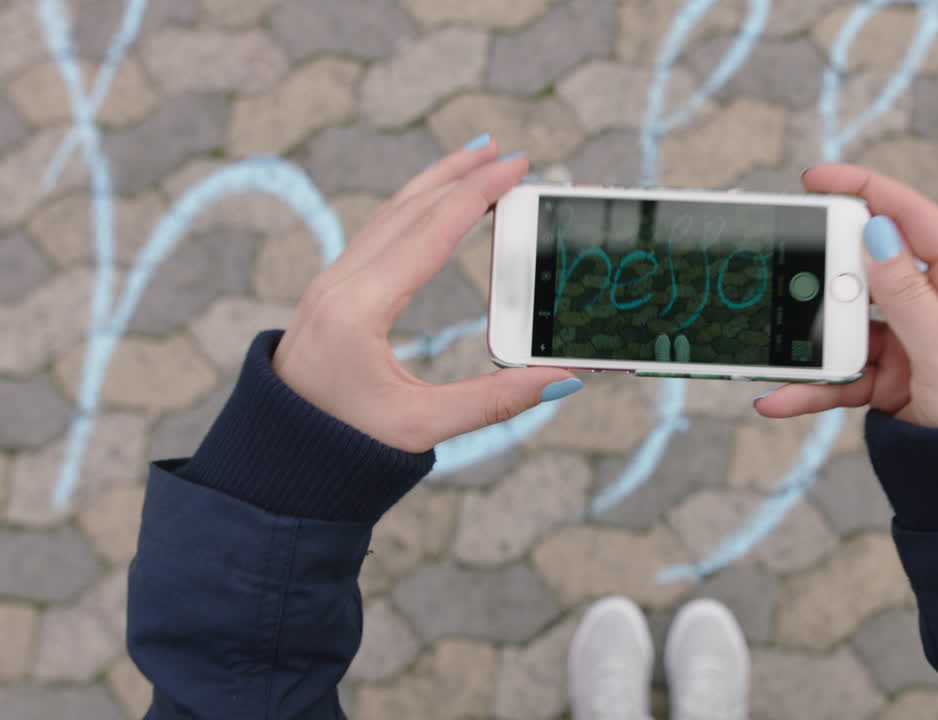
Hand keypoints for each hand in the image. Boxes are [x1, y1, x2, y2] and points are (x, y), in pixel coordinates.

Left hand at [272, 138, 578, 452]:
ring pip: (388, 215)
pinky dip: (411, 208)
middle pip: (408, 210)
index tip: (514, 167)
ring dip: (433, 184)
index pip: (429, 233)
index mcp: (359, 310)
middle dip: (459, 176)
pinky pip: (376, 233)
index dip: (476, 195)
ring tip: (473, 160)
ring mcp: (330, 285)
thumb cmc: (342, 450)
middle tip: (506, 152)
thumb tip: (560, 380)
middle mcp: (339, 285)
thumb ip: (494, 401)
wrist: (274, 463)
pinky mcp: (330, 293)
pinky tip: (430, 204)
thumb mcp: (421, 427)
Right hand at [755, 164, 937, 427]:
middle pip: (867, 268)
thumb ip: (907, 295)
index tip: (816, 180)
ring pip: (845, 324)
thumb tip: (876, 233)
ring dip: (809, 338)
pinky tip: (779, 397)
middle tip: (785, 272)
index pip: (911, 219)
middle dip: (824, 273)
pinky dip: (810, 386)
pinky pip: (840, 375)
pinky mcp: (889, 378)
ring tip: (772, 348)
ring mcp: (910, 341)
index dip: (864, 191)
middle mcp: (936, 304)